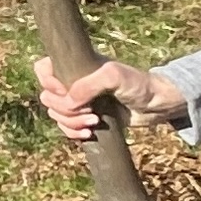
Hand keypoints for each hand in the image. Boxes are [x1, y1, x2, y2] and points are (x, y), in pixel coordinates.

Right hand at [34, 55, 186, 140]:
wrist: (157, 105)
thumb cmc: (138, 84)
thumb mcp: (113, 76)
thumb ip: (87, 85)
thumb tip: (68, 102)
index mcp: (76, 66)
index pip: (43, 69)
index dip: (49, 83)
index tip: (66, 91)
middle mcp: (74, 82)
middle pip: (47, 97)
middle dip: (65, 109)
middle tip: (89, 111)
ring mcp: (79, 102)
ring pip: (55, 114)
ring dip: (71, 123)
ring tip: (94, 123)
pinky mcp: (85, 119)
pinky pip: (65, 128)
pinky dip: (73, 133)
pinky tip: (89, 134)